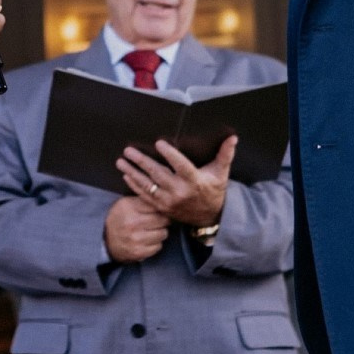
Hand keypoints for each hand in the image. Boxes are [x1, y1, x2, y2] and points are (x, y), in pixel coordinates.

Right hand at [104, 194, 170, 263]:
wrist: (104, 239)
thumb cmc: (119, 219)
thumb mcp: (126, 203)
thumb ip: (143, 200)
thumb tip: (162, 200)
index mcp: (129, 208)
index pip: (156, 206)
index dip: (161, 208)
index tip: (159, 211)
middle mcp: (132, 223)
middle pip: (163, 219)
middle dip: (163, 220)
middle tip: (157, 221)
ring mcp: (135, 239)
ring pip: (163, 233)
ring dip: (160, 232)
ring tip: (152, 230)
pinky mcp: (138, 252)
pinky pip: (158, 246)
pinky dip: (155, 243)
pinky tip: (148, 240)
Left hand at [116, 136, 233, 228]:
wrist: (210, 217)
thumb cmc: (214, 189)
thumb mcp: (221, 172)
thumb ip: (225, 154)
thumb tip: (233, 137)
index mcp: (194, 181)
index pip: (180, 166)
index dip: (170, 155)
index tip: (159, 143)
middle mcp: (180, 192)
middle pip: (158, 175)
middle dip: (142, 162)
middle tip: (129, 151)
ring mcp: (169, 201)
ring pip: (148, 186)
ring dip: (133, 173)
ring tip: (121, 161)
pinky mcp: (162, 208)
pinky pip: (145, 197)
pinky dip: (134, 186)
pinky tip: (126, 175)